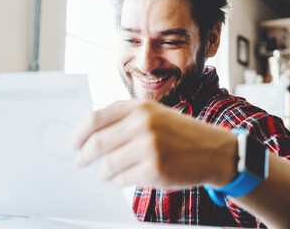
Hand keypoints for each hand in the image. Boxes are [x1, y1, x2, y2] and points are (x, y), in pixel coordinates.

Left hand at [72, 100, 236, 188]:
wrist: (215, 151)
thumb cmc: (181, 133)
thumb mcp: (156, 114)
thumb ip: (125, 118)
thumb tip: (91, 133)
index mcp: (140, 108)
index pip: (95, 119)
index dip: (79, 134)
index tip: (74, 143)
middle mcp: (143, 125)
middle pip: (96, 143)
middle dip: (84, 155)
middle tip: (80, 161)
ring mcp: (149, 148)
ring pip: (107, 165)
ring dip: (102, 172)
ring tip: (104, 174)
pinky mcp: (154, 170)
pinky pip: (122, 179)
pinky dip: (117, 181)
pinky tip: (121, 179)